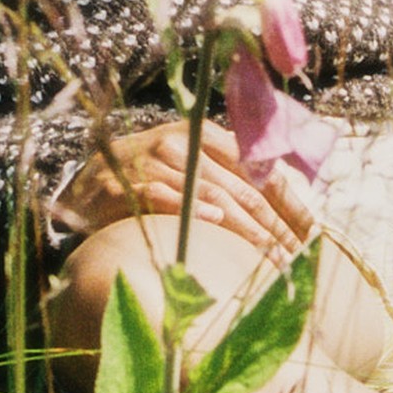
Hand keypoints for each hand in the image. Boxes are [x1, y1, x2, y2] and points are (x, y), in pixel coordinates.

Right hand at [57, 121, 313, 256]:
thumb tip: (288, 201)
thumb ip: (230, 177)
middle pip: (239, 186)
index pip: (257, 168)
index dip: (287, 201)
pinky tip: (213, 221)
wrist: (81, 187)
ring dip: (244, 227)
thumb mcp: (189, 168)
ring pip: (208, 193)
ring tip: (269, 254)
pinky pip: (163, 195)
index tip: (311, 234)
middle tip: (297, 257)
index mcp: (202, 135)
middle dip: (273, 225)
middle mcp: (177, 142)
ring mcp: (148, 161)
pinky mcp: (121, 184)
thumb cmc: (147, 180)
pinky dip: (189, 208)